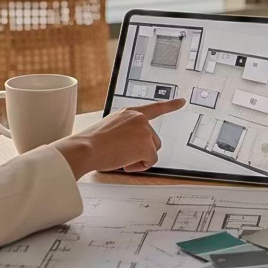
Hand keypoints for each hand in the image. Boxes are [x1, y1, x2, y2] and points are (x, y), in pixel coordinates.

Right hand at [53, 97, 186, 178]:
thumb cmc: (90, 143)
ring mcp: (144, 130)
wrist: (85, 148)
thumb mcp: (109, 130)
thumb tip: (132, 148)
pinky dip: (139, 166)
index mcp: (128, 113)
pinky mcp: (147, 144)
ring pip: (152, 151)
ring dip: (139, 158)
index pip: (154, 107)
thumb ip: (125, 132)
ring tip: (119, 156)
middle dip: (141, 151)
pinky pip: (150, 161)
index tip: (182, 101)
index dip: (170, 105)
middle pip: (152, 140)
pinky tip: (124, 162)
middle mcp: (139, 118)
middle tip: (121, 154)